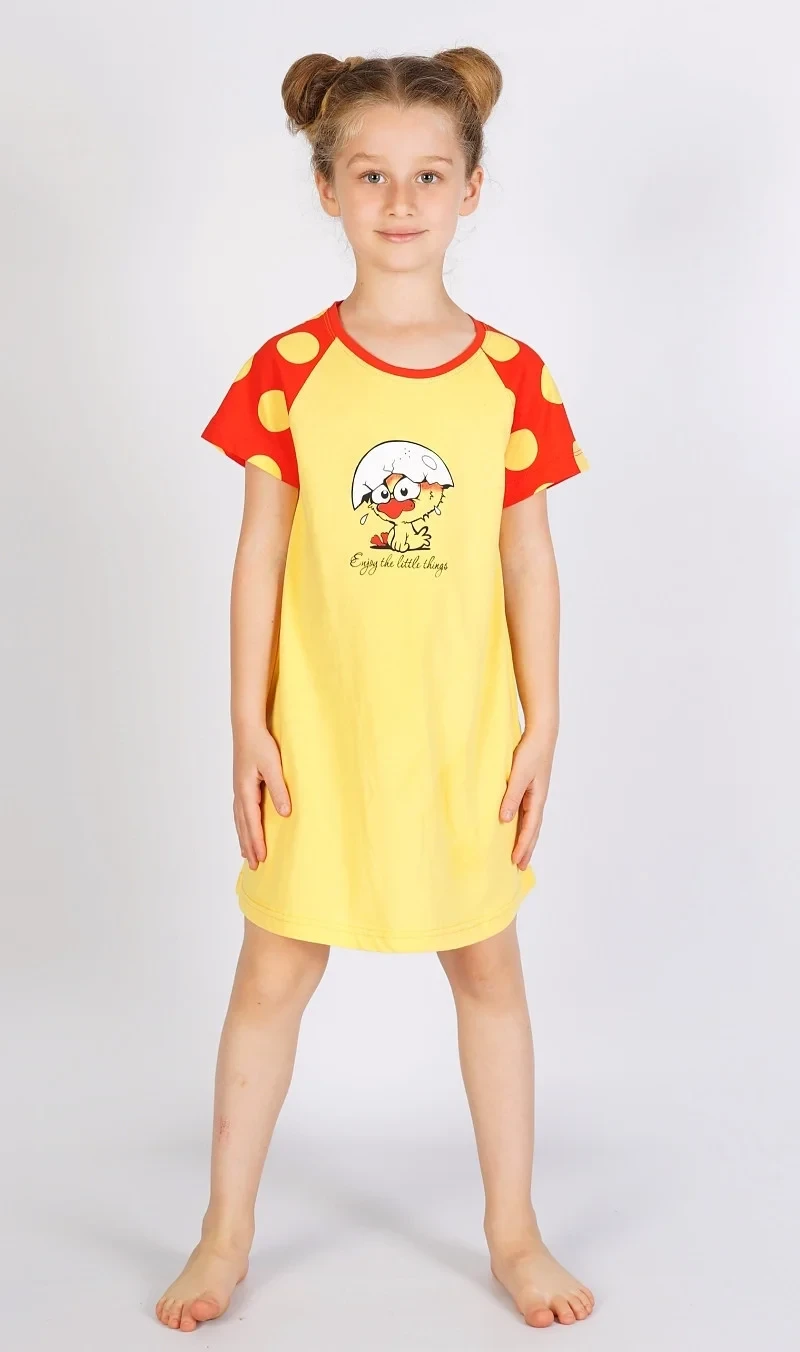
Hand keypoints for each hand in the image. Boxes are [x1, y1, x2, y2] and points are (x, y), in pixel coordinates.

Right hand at [233, 725, 291, 869]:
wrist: (246, 728)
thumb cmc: (260, 744)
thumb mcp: (273, 766)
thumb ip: (279, 789)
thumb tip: (285, 813)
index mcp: (246, 791)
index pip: (252, 822)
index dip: (257, 841)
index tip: (261, 858)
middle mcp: (239, 793)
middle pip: (243, 826)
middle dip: (249, 846)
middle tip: (255, 866)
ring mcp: (238, 790)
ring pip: (240, 821)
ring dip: (244, 839)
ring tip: (247, 855)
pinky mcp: (241, 786)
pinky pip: (240, 813)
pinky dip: (242, 826)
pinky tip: (245, 829)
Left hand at [498, 729, 555, 870]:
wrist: (542, 734)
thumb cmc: (531, 752)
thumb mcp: (519, 774)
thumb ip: (511, 796)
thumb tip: (504, 820)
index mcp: (537, 799)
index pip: (530, 828)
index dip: (523, 846)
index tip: (516, 862)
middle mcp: (537, 800)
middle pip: (533, 830)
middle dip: (527, 849)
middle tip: (520, 867)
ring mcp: (535, 795)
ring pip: (530, 823)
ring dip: (525, 839)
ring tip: (519, 854)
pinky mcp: (530, 789)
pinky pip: (526, 813)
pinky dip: (522, 825)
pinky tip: (515, 828)